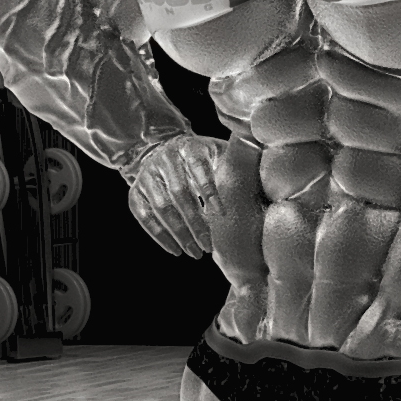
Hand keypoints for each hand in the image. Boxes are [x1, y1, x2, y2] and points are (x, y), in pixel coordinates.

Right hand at [127, 131, 225, 257]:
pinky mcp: (135, 190)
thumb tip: (265, 168)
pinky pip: (143, 215)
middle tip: (208, 246)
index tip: (222, 214)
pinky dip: (158, 235)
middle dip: (195, 222)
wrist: (162, 150)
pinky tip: (175, 250)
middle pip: (179, 193)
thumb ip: (236, 160)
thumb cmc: (201, 158)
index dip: (209, 191)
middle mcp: (164, 159)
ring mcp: (147, 175)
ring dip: (179, 233)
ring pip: (161, 207)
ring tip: (194, 252)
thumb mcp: (218, 152)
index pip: (198, 168)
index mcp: (188, 147)